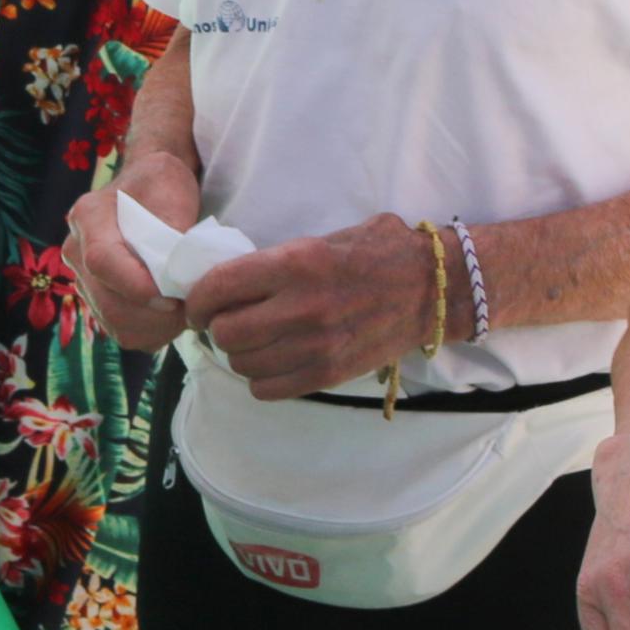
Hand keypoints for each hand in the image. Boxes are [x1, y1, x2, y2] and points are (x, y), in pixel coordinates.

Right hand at [70, 163, 194, 353]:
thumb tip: (180, 275)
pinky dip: (150, 332)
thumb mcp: (173, 189)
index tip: (173, 297)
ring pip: (114, 322)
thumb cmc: (162, 184)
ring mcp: (83, 278)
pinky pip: (121, 331)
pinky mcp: (97, 299)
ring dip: (155, 327)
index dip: (137, 286)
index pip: (102, 260)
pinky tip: (170, 315)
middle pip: (106, 301)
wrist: (149, 187)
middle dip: (154, 315)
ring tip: (184, 310)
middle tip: (190, 307)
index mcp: (89, 216)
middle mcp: (76, 249)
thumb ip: (174, 230)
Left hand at [182, 214, 432, 399]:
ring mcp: (315, 346)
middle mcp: (301, 307)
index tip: (197, 303)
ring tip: (250, 342)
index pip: (219, 287)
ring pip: (243, 364)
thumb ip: (276, 259)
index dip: (197, 298)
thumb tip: (228, 277)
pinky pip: (268, 390)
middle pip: (225, 332)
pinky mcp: (329, 374)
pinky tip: (270, 363)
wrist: (432, 289)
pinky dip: (260, 379)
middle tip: (222, 322)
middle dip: (215, 328)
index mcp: (295, 264)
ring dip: (238, 354)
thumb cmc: (378, 253)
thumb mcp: (322, 239)